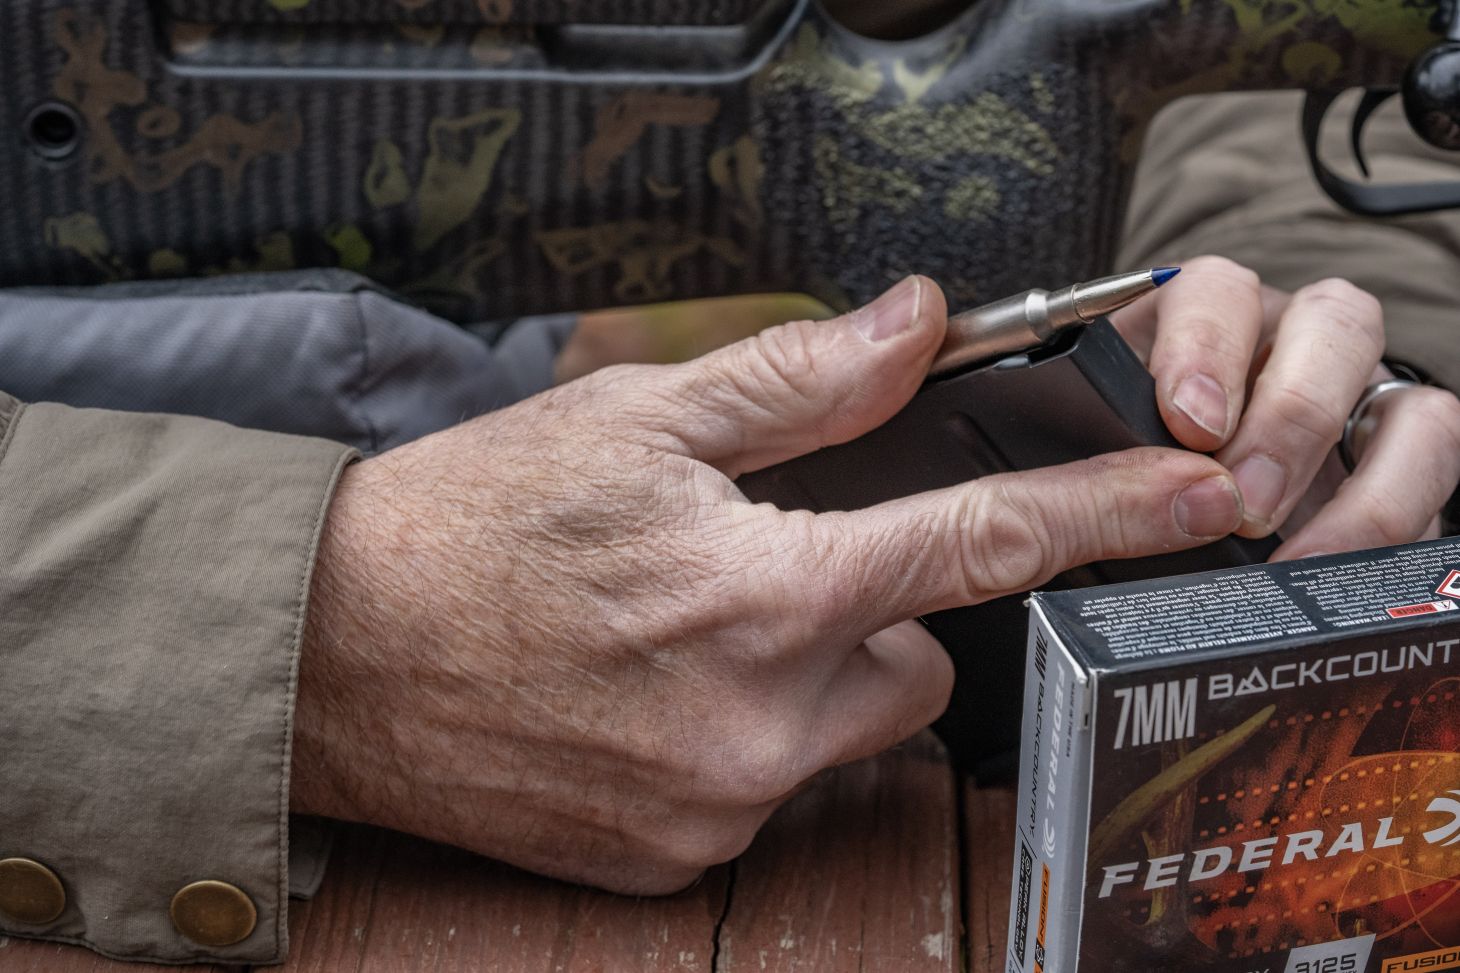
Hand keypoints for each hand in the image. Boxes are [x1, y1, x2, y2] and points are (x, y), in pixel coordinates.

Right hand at [290, 277, 1242, 893]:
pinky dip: (744, 741)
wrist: (336, 650)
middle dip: (880, 613)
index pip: (977, 547)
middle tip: (772, 569)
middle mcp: (756, 721)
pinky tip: (653, 699)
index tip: (1201, 504)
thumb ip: (801, 381)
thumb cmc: (474, 521)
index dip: (1105, 516)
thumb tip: (919, 325)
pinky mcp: (674, 860)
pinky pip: (770, 792)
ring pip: (848, 733)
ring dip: (810, 680)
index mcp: (762, 592)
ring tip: (693, 634)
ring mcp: (715, 808)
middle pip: (918, 665)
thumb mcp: (637, 417)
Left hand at [1109, 256, 1459, 559]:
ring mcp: (1345, 412)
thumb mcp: (1066, 471)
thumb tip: (1187, 500)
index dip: (1208, 347)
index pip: (1216, 289)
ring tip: (1299, 558)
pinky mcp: (1381, 481)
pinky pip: (1427, 494)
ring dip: (1372, 488)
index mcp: (1188, 322)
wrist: (1094, 550)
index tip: (1189, 422)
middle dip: (1298, 415)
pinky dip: (1393, 538)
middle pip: (1337, 324)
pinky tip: (1332, 579)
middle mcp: (1280, 348)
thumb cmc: (1074, 487)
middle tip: (1246, 501)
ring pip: (1414, 407)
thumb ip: (1096, 480)